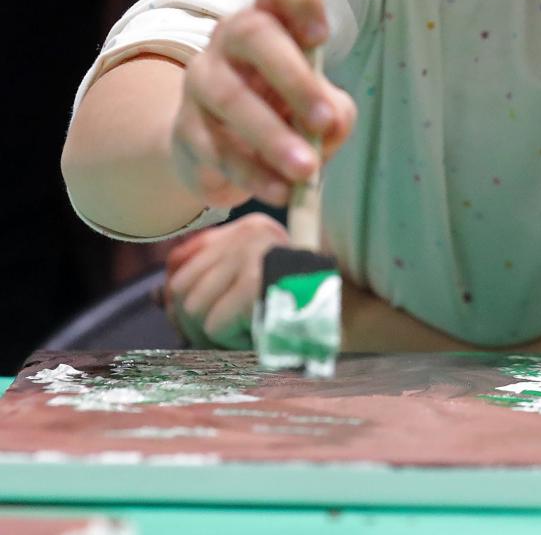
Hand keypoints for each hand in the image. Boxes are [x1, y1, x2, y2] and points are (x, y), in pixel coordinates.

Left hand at [164, 213, 288, 348]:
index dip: (186, 300)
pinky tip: (260, 333)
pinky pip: (213, 324)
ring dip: (215, 336)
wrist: (351, 323)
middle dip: (196, 323)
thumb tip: (158, 295)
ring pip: (192, 307)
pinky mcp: (259, 282)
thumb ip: (206, 286)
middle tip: (233, 332)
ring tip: (249, 330)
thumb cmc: (297, 312)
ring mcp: (256, 253)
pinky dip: (232, 341)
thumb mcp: (247, 290)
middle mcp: (252, 233)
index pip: (180, 263)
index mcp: (250, 228)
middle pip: (181, 287)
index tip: (218, 316)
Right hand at [169, 0, 355, 210]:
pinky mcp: (184, 127)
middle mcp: (232, 35)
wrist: (220, 149)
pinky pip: (215, 147)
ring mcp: (201, 78)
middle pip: (254, 32)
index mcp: (273, 13)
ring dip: (272, 137)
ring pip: (230, 98)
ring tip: (307, 171)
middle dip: (293, 78)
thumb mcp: (319, 104)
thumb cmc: (286, 110)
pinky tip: (280, 191)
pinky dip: (252, 172)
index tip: (322, 34)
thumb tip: (330, 127)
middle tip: (324, 121)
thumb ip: (335, 111)